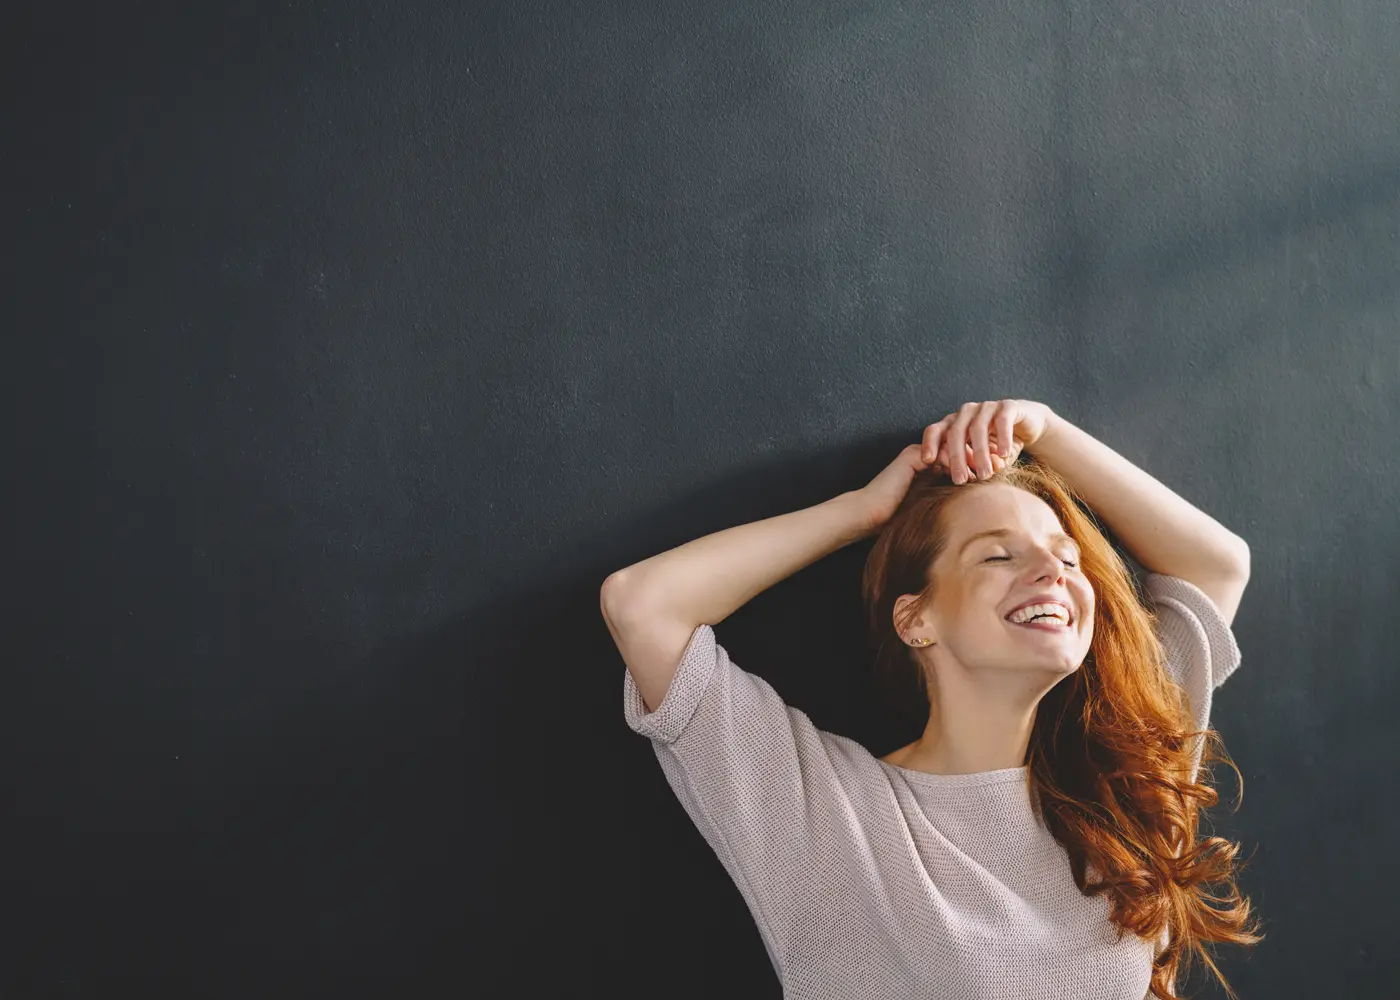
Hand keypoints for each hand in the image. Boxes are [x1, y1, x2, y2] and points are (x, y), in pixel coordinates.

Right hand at [857, 400, 1055, 532]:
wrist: (869, 516)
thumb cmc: (897, 519)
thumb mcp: (931, 510)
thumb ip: (949, 504)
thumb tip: (975, 515)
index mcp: (929, 466)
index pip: (961, 456)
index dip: (982, 461)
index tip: (1002, 470)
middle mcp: (925, 455)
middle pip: (960, 447)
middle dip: (982, 453)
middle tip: (1003, 461)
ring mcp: (919, 453)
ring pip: (954, 447)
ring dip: (975, 455)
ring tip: (993, 464)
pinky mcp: (913, 456)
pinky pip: (942, 452)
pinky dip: (959, 459)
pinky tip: (974, 470)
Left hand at [922, 399, 1054, 483]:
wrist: (1028, 427)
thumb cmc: (999, 446)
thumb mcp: (982, 459)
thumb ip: (972, 467)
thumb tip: (965, 480)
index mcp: (954, 423)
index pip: (935, 430)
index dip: (929, 444)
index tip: (927, 461)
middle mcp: (967, 412)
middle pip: (955, 433)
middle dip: (956, 458)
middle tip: (959, 480)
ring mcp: (986, 407)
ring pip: (977, 429)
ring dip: (980, 454)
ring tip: (984, 474)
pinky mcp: (1007, 406)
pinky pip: (1002, 420)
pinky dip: (1002, 438)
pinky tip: (1004, 455)